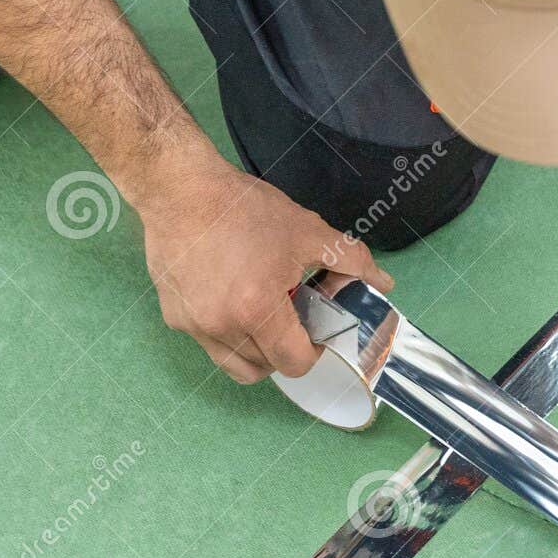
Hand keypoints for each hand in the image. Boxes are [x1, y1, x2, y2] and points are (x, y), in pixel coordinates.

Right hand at [137, 154, 391, 382]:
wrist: (179, 189)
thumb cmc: (244, 208)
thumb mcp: (306, 231)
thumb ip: (351, 260)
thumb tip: (383, 283)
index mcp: (258, 310)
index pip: (294, 364)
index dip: (312, 351)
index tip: (314, 330)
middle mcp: (222, 326)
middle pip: (265, 368)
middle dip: (284, 348)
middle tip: (289, 314)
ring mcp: (193, 326)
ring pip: (234, 364)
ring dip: (255, 349)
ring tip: (261, 311)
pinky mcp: (173, 316)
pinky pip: (209, 343)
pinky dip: (227, 332)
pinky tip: (231, 297)